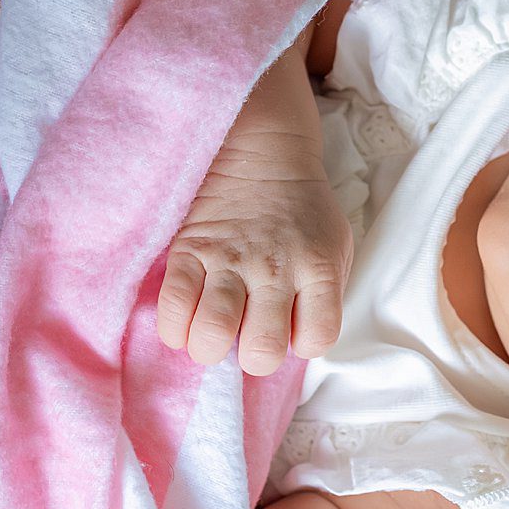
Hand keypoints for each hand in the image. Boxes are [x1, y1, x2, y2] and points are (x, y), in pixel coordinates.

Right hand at [158, 54, 352, 375]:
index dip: (302, 344)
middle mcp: (274, 268)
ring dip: (210, 348)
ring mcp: (228, 259)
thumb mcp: (335, 244)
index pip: (316, 337)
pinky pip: (173, 307)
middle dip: (253, 357)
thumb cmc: (301, 210)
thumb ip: (324, 294)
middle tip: (247, 337)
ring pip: (212, 333)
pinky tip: (186, 324)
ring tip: (213, 335)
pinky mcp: (189, 249)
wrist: (262, 152)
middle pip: (261, 348)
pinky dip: (176, 329)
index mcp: (317, 267)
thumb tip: (298, 341)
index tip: (291, 329)